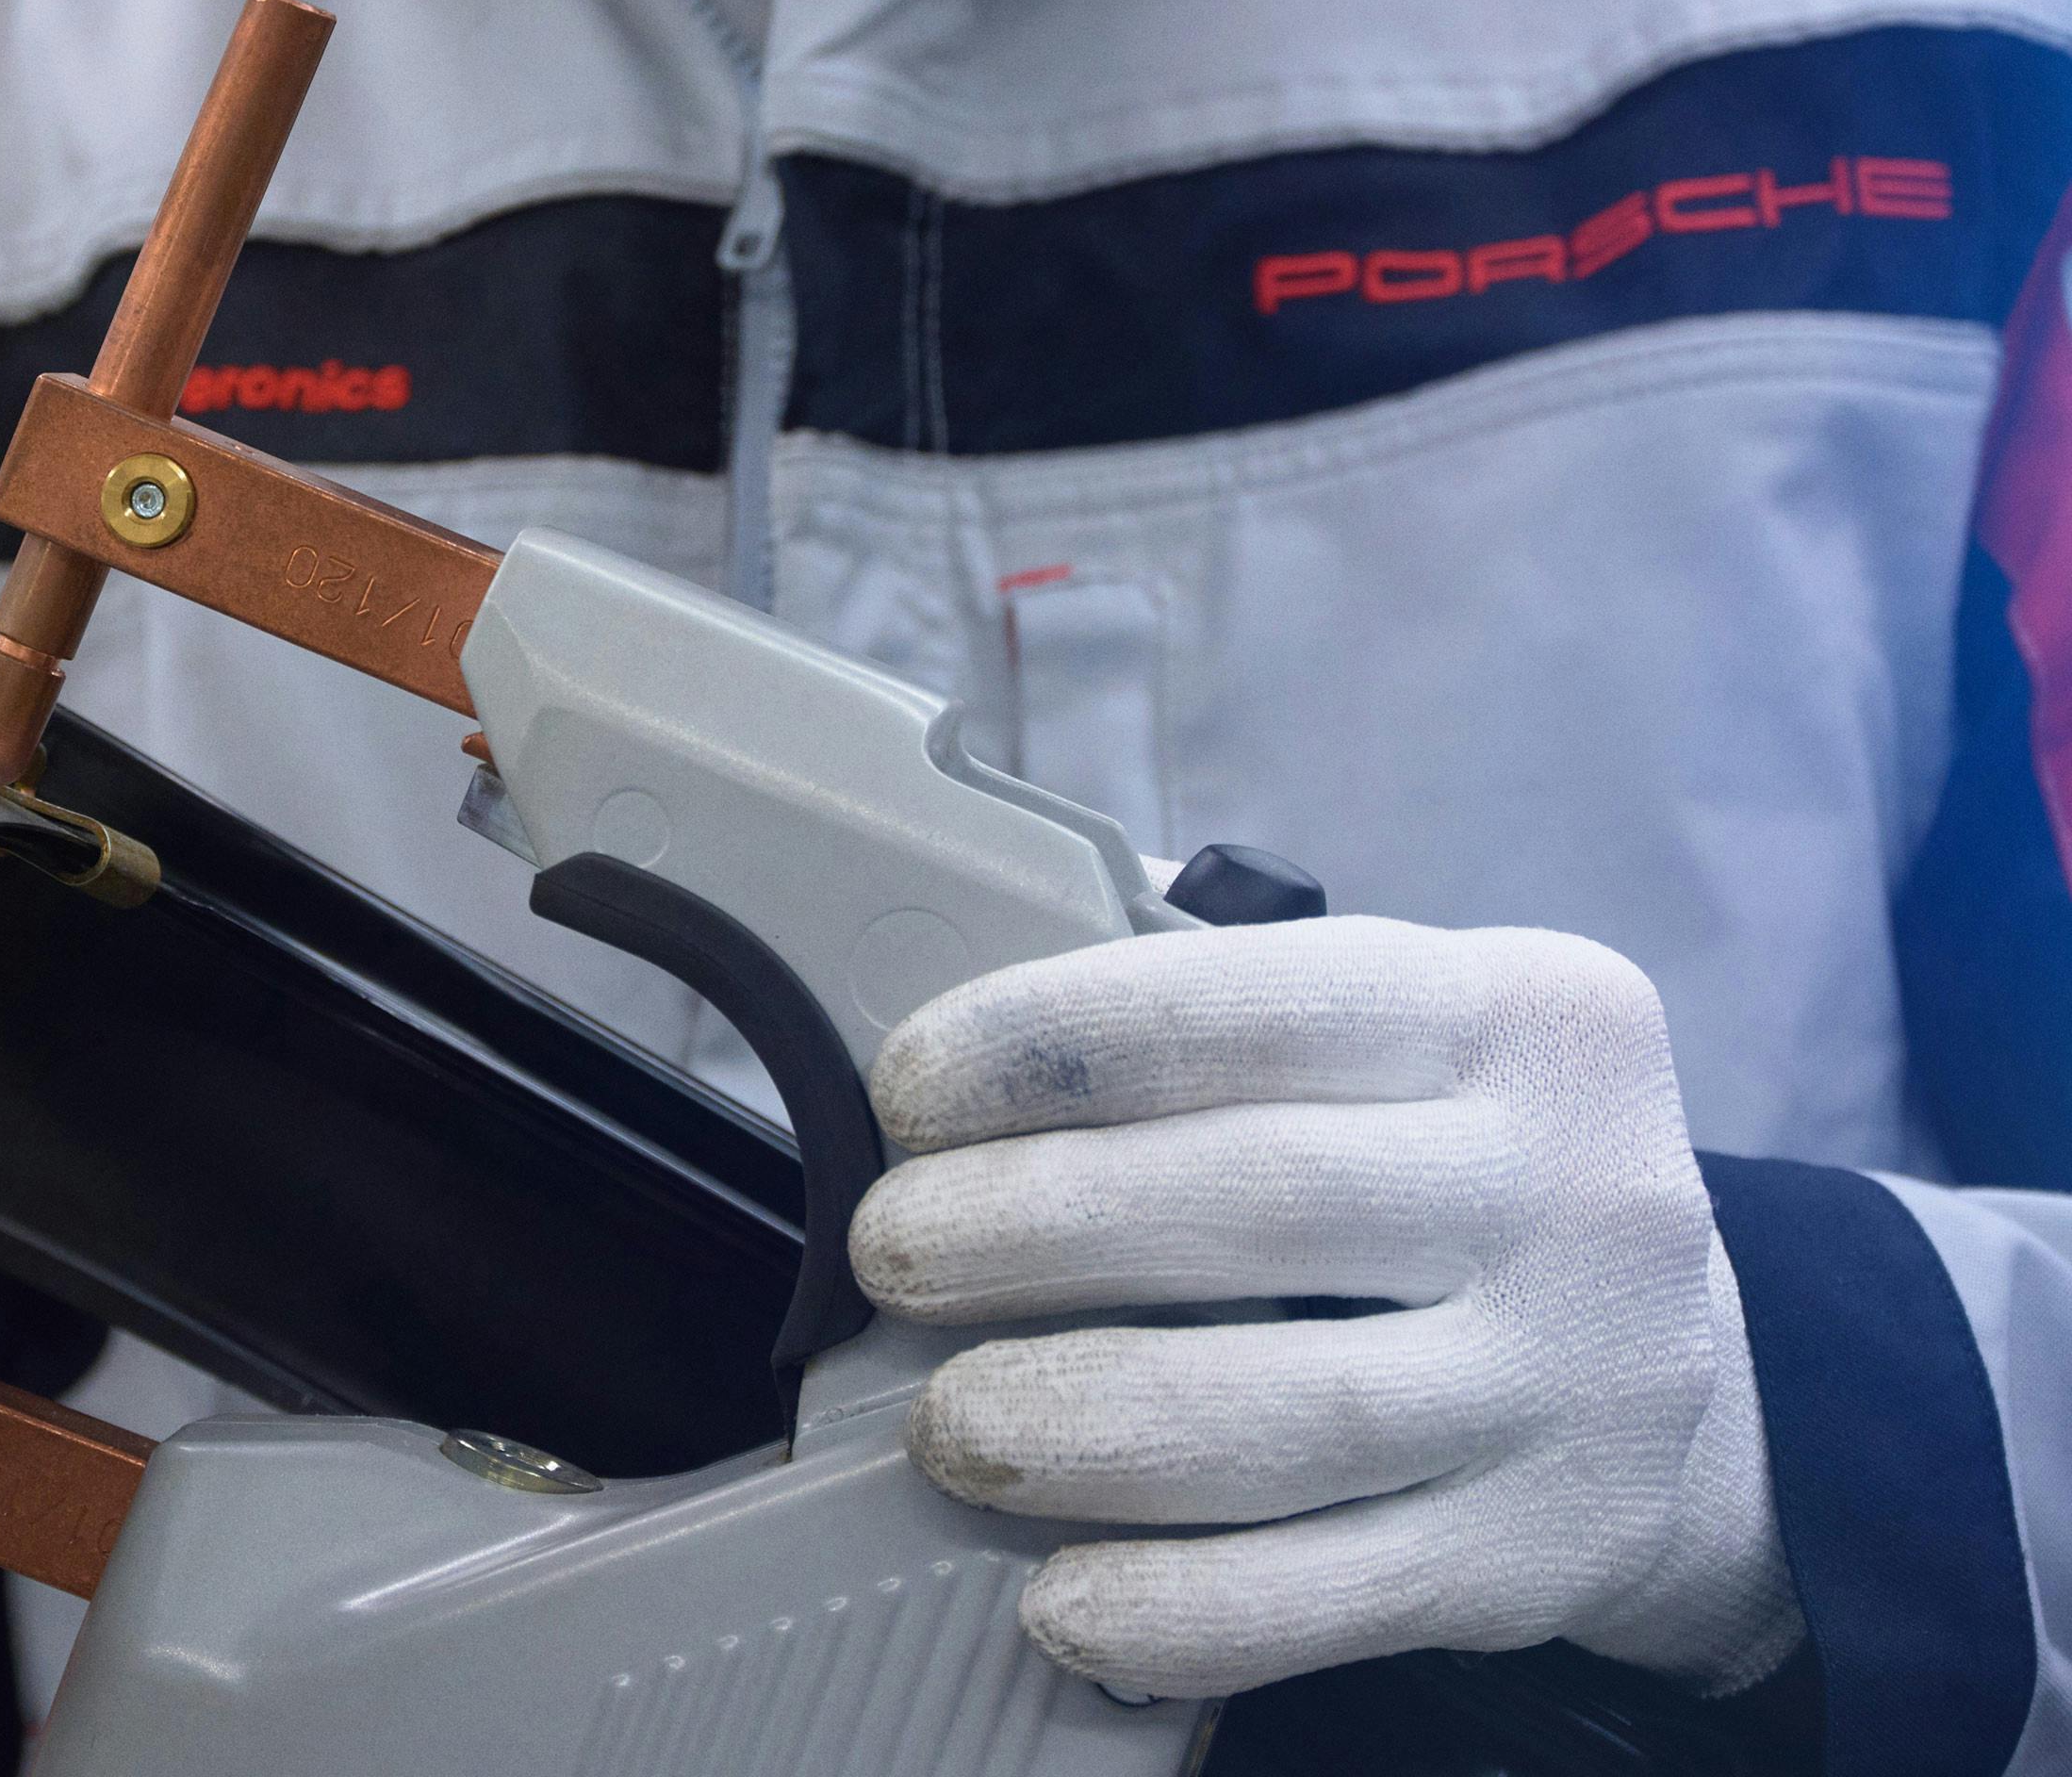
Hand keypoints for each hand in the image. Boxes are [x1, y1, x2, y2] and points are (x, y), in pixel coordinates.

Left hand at [850, 917, 1803, 1698]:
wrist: (1710, 1403)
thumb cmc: (1469, 1184)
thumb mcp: (1413, 1048)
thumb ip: (1224, 1017)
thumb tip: (956, 1036)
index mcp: (1518, 1014)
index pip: (1254, 1000)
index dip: (1051, 1043)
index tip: (911, 1093)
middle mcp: (1574, 1188)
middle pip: (1260, 1199)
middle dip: (1033, 1226)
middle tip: (895, 1253)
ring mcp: (1575, 1382)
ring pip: (1290, 1412)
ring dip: (1080, 1421)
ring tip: (948, 1426)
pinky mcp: (1545, 1554)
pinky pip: (1333, 1594)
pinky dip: (1179, 1605)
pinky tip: (1062, 1595)